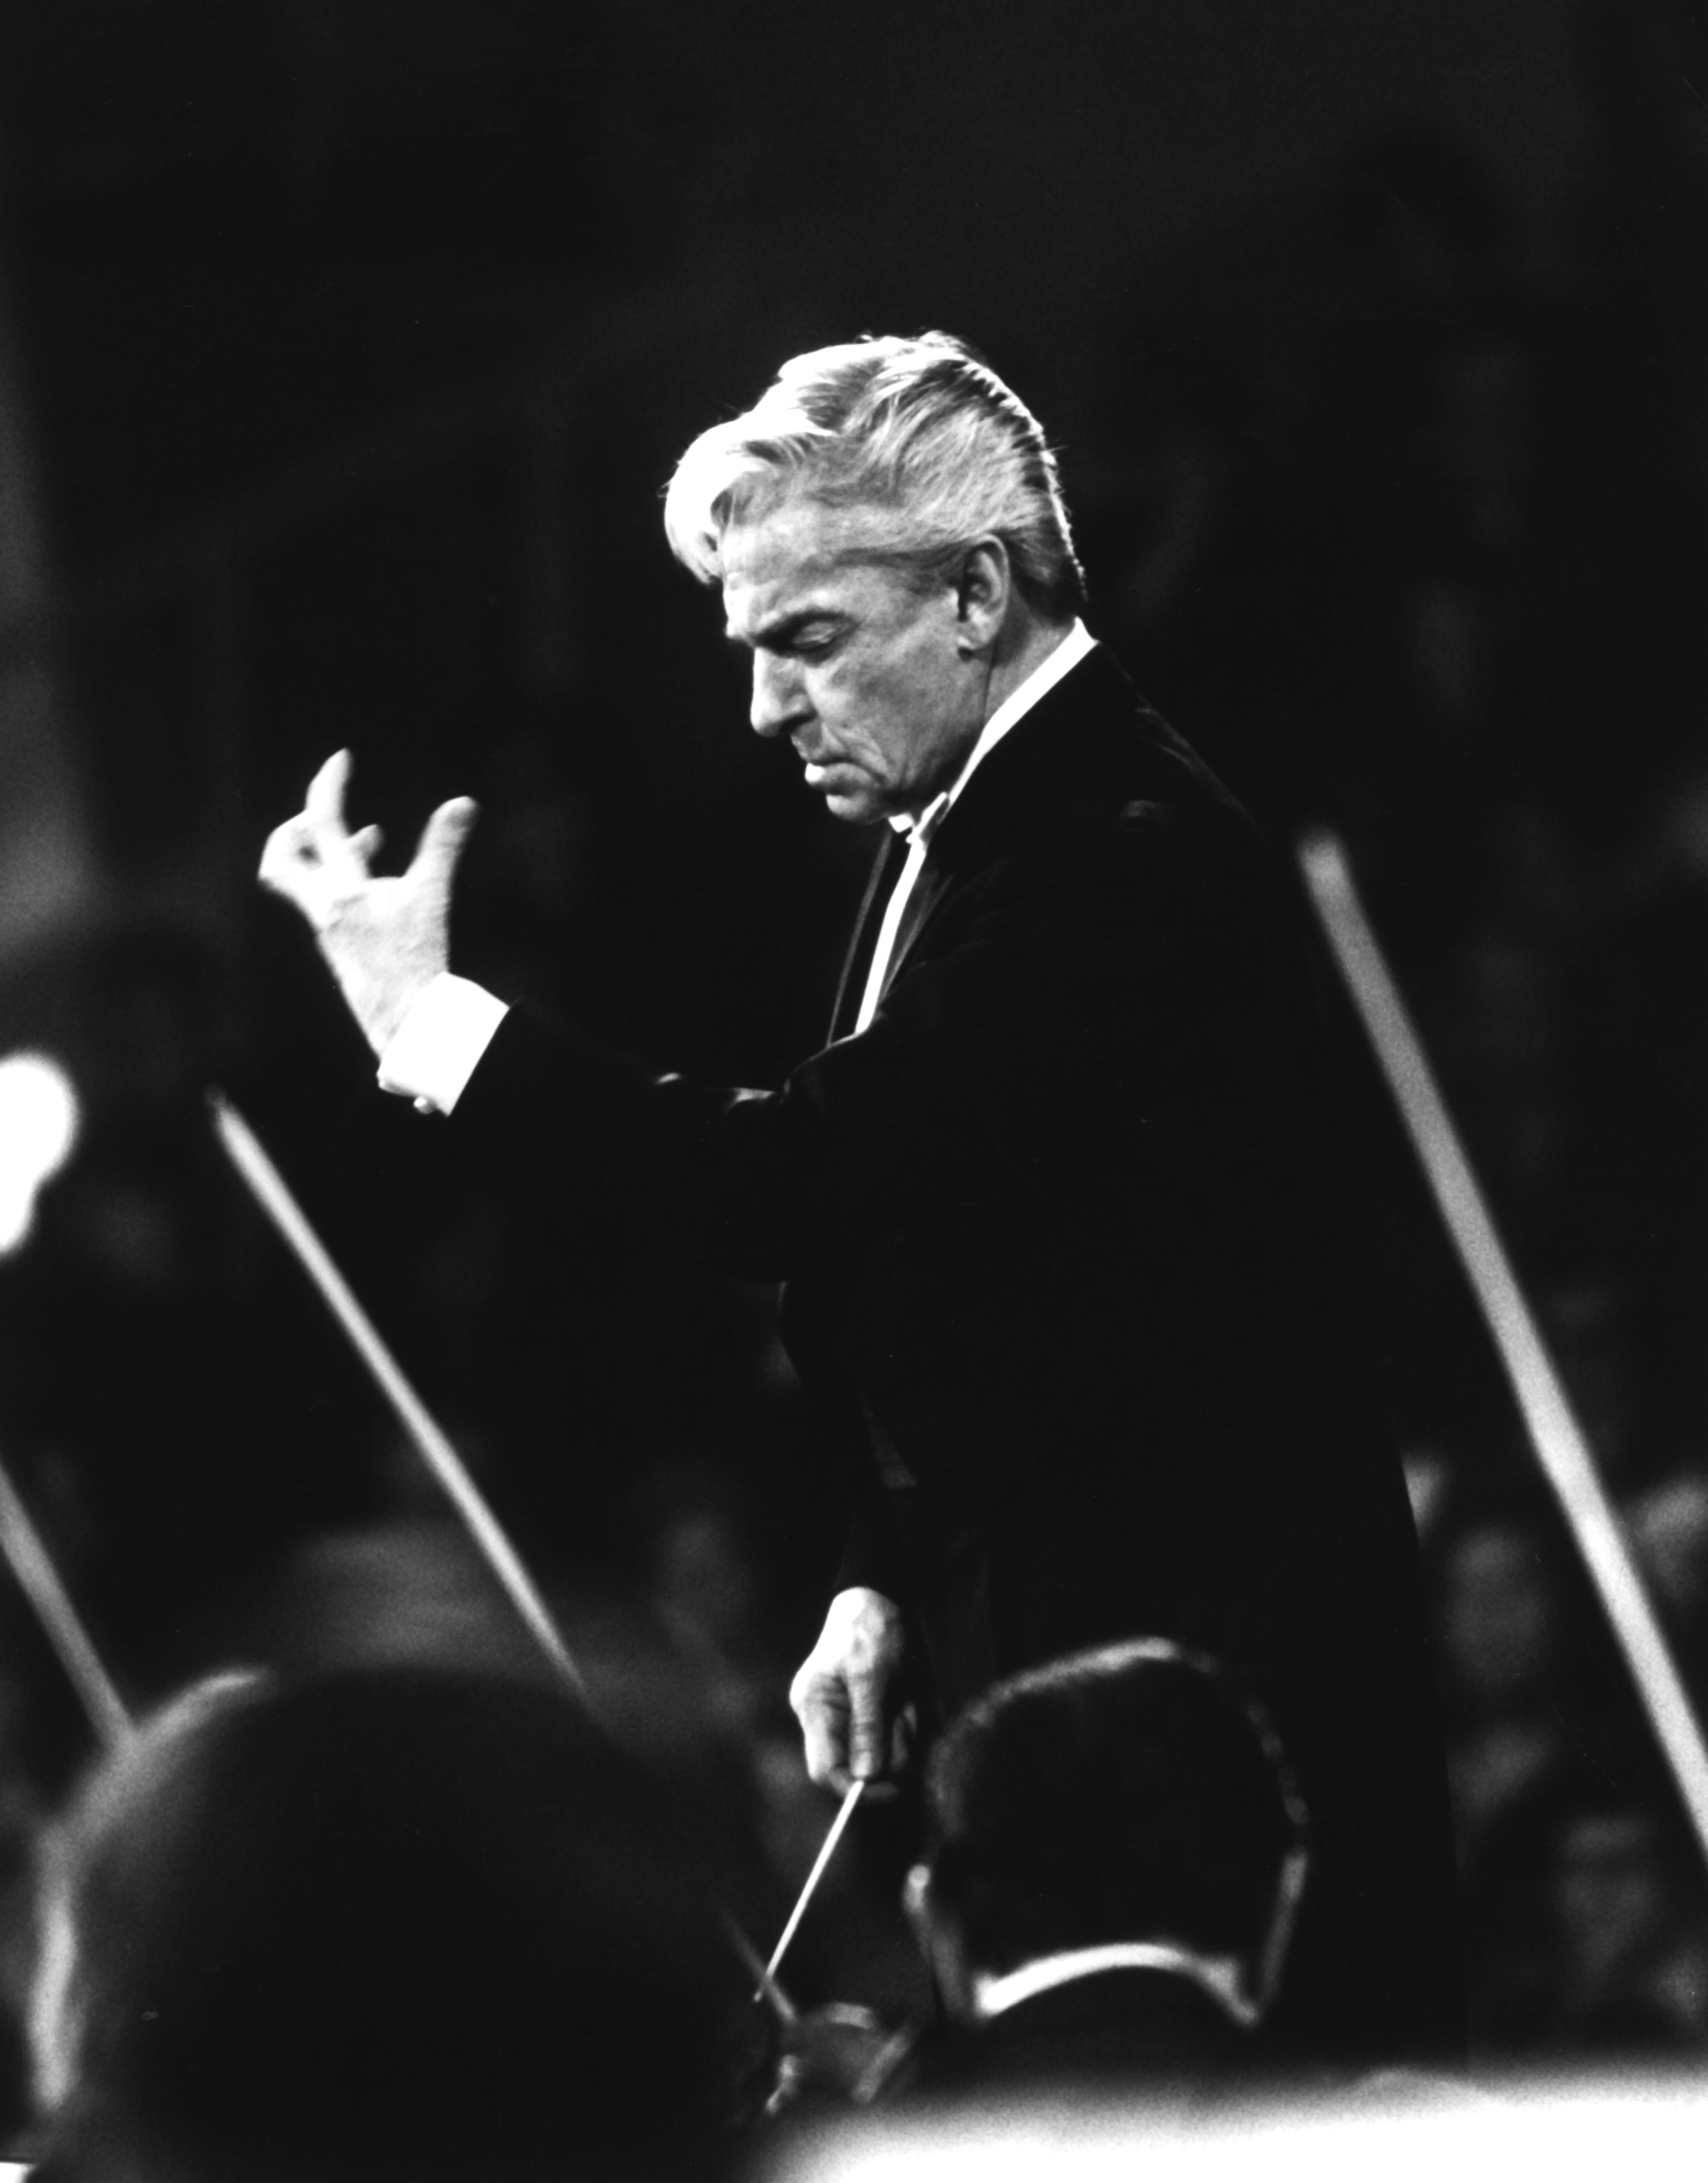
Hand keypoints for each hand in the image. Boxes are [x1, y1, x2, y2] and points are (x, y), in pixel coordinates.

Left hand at [259, 750, 477, 1056]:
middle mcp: (323, 908)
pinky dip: (344, 880)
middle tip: (326, 815)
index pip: (321, 823)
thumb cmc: (416, 959)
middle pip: (278, 859)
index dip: (327, 784)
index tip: (341, 759)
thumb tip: (463, 802)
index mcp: (342, 889)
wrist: (405, 1019)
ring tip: (370, 840)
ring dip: (325, 853)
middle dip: (294, 829)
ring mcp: (326, 928)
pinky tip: (380, 885)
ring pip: (299, 880)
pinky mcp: (337, 944)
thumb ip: (442, 846)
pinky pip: (325, 901)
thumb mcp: (432, 896)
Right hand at [789, 1587, 913, 1793]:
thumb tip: (866, 1775)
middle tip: (904, 1718)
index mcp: (814, 1709)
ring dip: (900, 1736)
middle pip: (856, 1767)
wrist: (879, 1600)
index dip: (858, 1788)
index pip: (825, 1771)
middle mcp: (823, 1720)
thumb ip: (868, 1726)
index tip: (895, 1788)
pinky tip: (904, 1701)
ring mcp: (843, 1718)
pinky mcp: (863, 1716)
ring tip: (904, 1701)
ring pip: (878, 1756)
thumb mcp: (872, 1675)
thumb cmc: (870, 1630)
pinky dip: (902, 1727)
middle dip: (888, 1751)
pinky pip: (887, 1740)